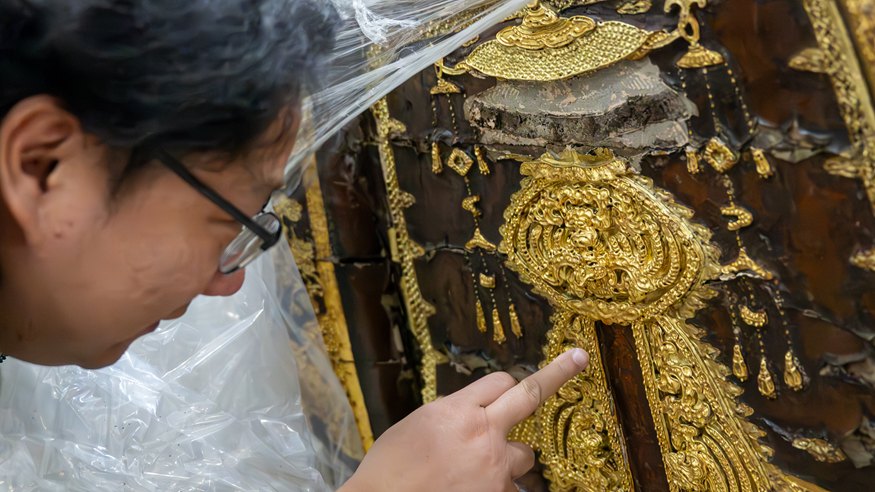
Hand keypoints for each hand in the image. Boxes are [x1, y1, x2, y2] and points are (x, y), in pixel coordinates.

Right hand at [341, 348, 589, 491]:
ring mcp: (495, 467)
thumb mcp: (419, 424)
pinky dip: (500, 486)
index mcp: (457, 409)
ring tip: (476, 471)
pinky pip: (513, 486)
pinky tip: (474, 487)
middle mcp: (483, 432)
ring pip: (525, 453)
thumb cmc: (392, 467)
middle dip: (558, 373)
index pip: (500, 381)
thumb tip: (474, 412)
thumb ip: (453, 413)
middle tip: (578, 359)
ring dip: (510, 457)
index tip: (519, 381)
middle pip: (530, 395)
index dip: (503, 386)